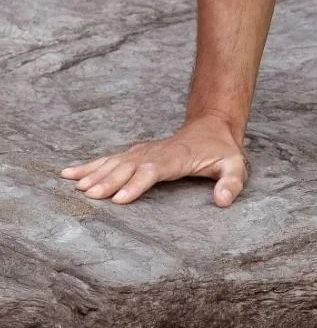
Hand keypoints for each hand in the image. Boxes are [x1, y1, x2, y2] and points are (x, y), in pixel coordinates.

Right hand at [59, 113, 250, 206]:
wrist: (213, 127)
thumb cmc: (223, 151)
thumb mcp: (236, 166)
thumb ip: (231, 182)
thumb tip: (223, 201)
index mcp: (178, 157)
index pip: (155, 170)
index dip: (137, 183)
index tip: (120, 198)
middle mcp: (157, 152)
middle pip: (130, 166)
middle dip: (110, 180)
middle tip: (89, 195)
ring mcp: (144, 151)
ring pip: (117, 161)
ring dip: (96, 172)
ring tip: (75, 185)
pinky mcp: (137, 153)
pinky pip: (111, 158)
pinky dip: (90, 165)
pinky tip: (70, 173)